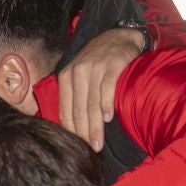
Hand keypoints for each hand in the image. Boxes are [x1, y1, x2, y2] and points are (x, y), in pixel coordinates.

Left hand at [56, 27, 146, 149]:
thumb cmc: (99, 61)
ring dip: (95, 126)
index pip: (66, 109)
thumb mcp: (80, 74)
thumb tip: (72, 127)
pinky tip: (108, 118)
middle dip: (84, 132)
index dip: (71, 130)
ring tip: (99, 143)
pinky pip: (107, 88)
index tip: (77, 146)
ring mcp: (96, 67)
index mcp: (66, 76)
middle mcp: (78, 71)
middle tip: (90, 150)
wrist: (119, 36)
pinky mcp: (113, 64)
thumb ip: (74, 95)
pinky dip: (107, 104)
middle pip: (79, 109)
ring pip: (92, 103)